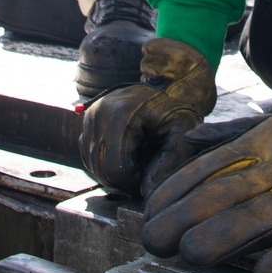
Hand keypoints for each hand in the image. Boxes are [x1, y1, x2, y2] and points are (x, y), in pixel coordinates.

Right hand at [79, 37, 216, 196]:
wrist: (170, 80)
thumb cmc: (179, 106)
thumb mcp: (182, 132)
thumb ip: (170, 162)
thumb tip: (147, 192)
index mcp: (119, 117)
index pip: (114, 169)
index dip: (133, 183)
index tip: (150, 178)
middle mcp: (98, 114)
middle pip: (100, 169)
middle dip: (123, 179)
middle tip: (146, 171)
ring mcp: (90, 115)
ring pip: (92, 164)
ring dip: (114, 171)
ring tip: (139, 159)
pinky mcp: (88, 118)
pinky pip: (89, 153)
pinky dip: (104, 161)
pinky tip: (125, 155)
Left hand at [141, 66, 271, 272]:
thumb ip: (248, 151)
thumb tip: (195, 169)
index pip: (213, 166)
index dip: (177, 191)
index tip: (150, 212)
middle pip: (226, 193)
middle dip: (183, 219)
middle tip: (155, 241)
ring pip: (259, 220)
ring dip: (219, 240)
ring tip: (191, 255)